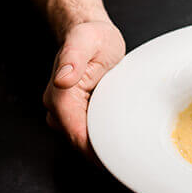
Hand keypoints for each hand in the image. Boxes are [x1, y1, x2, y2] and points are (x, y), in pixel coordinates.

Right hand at [43, 20, 125, 158]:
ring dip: (105, 146)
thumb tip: (62, 78)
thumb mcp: (86, 39)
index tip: (121, 159)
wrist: (90, 33)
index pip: (77, 136)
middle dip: (103, 153)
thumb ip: (73, 57)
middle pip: (81, 143)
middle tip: (133, 156)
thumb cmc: (91, 37)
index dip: (97, 152)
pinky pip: (90, 132)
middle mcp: (58, 109)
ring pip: (85, 141)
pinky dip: (105, 136)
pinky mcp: (76, 113)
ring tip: (131, 147)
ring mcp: (66, 113)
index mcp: (60, 97)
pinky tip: (122, 134)